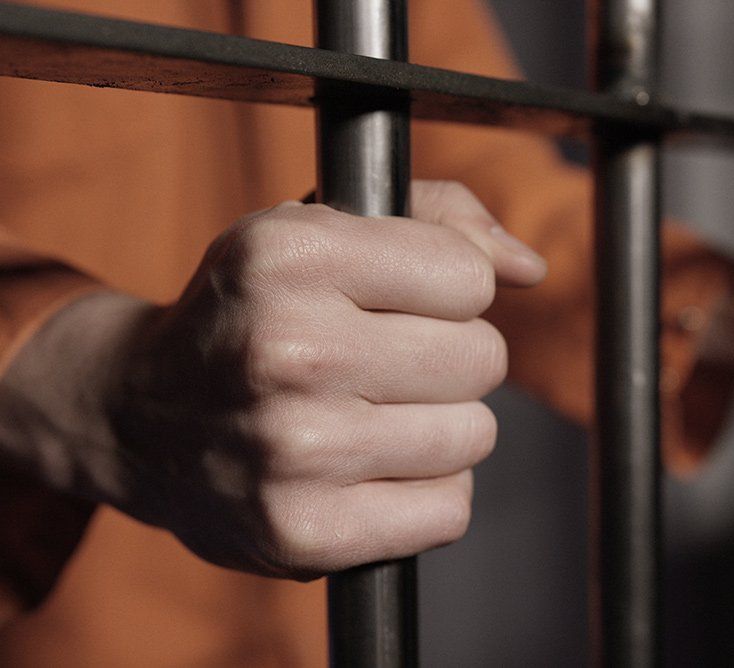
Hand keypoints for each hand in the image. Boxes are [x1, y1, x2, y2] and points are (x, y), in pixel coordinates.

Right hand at [0, 180, 545, 579]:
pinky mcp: (306, 533)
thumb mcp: (320, 227)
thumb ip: (440, 219)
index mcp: (291, 255)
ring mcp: (295, 450)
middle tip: (387, 363)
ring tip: (373, 414)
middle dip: (450, 357)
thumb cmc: (254, 311)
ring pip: (475, 435)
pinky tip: (374, 469)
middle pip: (482, 358)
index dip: (449, 289)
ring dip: (441, 426)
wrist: (139, 414)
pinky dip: (429, 492)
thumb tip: (530, 268)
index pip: (470, 278)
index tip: (404, 301)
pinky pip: (449, 511)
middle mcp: (289, 349)